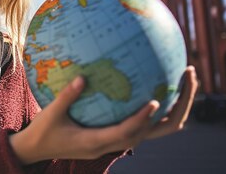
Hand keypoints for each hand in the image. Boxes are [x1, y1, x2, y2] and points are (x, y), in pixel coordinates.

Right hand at [9, 66, 197, 164]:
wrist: (38, 150)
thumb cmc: (43, 133)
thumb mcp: (50, 114)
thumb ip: (67, 97)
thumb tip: (83, 77)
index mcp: (97, 142)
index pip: (127, 133)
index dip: (142, 119)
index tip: (155, 101)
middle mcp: (113, 143)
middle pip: (157, 131)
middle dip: (179, 107)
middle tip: (188, 76)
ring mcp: (117, 140)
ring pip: (156, 128)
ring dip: (174, 106)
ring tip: (184, 77)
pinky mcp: (115, 134)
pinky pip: (144, 122)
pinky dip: (156, 107)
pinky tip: (157, 82)